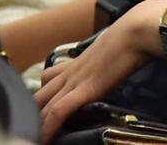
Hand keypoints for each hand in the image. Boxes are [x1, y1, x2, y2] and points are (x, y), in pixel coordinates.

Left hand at [35, 1, 160, 142]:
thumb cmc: (131, 38)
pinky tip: (44, 141)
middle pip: (38, 96)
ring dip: (35, 125)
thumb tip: (116, 67)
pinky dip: (48, 129)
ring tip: (31, 140)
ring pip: (43, 106)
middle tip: (30, 130)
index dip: (42, 97)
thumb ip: (107, 62)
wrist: (137, 32)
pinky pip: (58, 111)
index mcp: (76, 63)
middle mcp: (70, 73)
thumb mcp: (114, 51)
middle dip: (30, 116)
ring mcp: (74, 81)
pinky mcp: (84, 89)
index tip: (40, 113)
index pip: (48, 78)